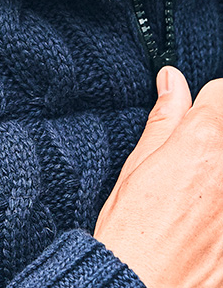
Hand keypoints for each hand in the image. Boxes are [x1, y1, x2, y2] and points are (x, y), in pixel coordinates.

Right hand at [94, 67, 222, 287]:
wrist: (143, 286)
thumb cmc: (132, 228)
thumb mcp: (138, 165)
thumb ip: (164, 118)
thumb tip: (171, 79)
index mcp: (201, 143)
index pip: (220, 93)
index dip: (201, 103)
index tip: (191, 117)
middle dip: (211, 137)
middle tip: (188, 164)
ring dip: (216, 169)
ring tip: (195, 196)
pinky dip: (218, 202)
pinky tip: (204, 217)